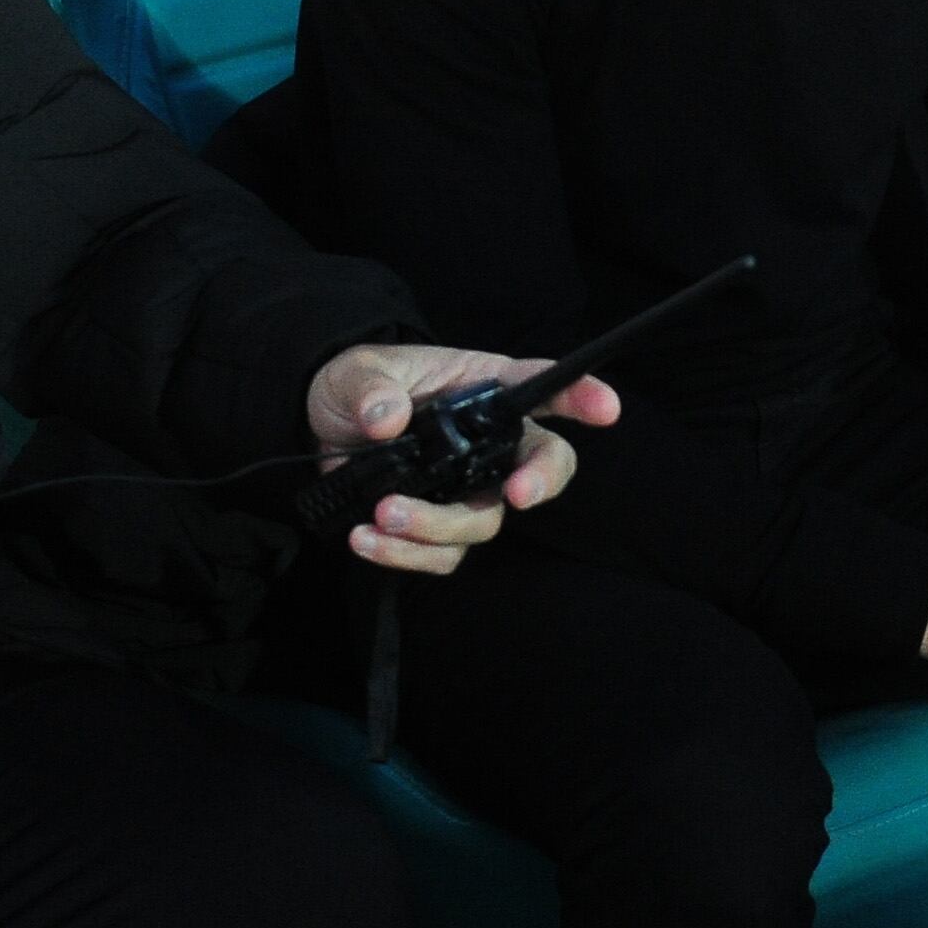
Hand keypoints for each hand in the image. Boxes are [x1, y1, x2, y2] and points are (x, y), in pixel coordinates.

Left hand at [307, 344, 619, 576]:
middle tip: (518, 495)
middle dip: (541, 481)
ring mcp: (466, 487)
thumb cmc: (354, 388)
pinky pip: (442, 555)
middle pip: (543, 465)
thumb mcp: (353, 373)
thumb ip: (370, 389)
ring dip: (436, 525)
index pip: (540, 386)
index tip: (606, 408)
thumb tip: (386, 418)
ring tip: (383, 515)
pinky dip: (403, 555)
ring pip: (485, 521)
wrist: (320, 430)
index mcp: (480, 388)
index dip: (579, 396)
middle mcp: (486, 441)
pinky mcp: (437, 527)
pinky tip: (365, 539)